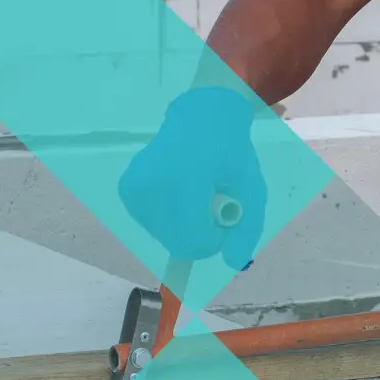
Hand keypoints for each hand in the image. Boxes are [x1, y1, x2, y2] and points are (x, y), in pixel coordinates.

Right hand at [119, 86, 265, 269]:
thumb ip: (248, 229)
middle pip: (177, 243)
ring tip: (196, 197)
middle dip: (200, 235)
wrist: (200, 117)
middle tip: (212, 206)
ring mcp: (134, 187)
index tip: (225, 218)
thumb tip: (232, 263)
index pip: (193, 239)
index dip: (214, 240)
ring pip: (163, 238)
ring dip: (185, 228)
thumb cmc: (230, 152)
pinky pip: (151, 225)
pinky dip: (169, 220)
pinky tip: (178, 195)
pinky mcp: (126, 190)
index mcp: (184, 180)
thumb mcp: (253, 189)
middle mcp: (151, 185)